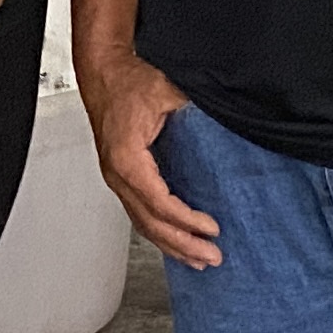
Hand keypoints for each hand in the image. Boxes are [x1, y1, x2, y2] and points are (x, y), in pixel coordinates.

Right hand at [78, 52, 222, 268]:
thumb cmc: (127, 81)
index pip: (159, 202)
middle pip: (150, 223)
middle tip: (211, 257)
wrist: (102, 72)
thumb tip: (230, 120)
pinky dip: (160, 231)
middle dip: (182, 244)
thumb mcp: (166, 91)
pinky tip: (175, 241)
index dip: (186, 220)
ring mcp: (117, 179)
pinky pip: (139, 213)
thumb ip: (194, 111)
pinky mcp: (122, 178)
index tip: (210, 228)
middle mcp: (118, 174)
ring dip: (171, 244)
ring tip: (197, 260)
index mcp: (127, 158)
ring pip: (143, 223)